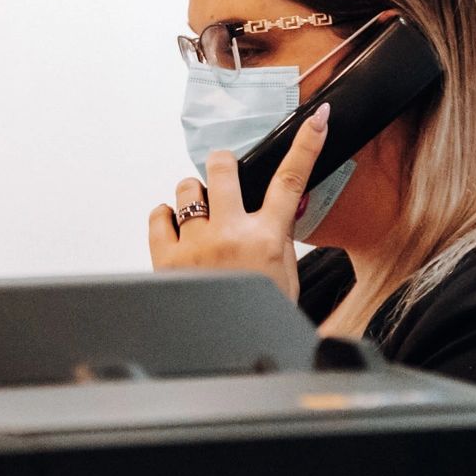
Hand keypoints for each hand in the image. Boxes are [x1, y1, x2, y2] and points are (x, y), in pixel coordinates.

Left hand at [148, 103, 331, 300]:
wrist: (224, 355)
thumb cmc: (258, 319)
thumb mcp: (283, 278)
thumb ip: (278, 239)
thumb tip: (280, 207)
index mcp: (268, 240)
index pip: (291, 180)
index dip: (306, 145)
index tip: (316, 119)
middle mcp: (231, 235)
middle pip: (224, 168)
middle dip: (224, 164)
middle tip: (224, 174)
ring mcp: (196, 244)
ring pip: (187, 188)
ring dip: (194, 195)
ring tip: (200, 217)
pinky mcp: (165, 256)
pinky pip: (159, 214)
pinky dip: (167, 217)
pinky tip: (178, 231)